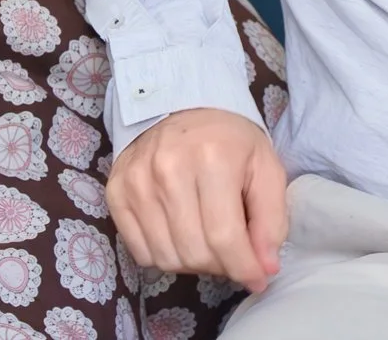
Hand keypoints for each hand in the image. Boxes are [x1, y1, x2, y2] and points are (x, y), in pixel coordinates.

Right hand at [105, 107, 286, 292]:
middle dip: (222, 265)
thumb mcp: (266, 168)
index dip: (243, 267)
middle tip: (236, 256)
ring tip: (210, 244)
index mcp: (213, 159)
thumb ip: (272, 218)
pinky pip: (140, 252)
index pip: (224, 236)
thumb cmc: (231, 141)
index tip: (258, 279)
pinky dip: (166, 256)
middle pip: (194, 252)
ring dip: (194, 263)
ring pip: (166, 258)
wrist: (182, 107)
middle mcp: (168, 170)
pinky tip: (183, 235)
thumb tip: (266, 267)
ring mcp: (136, 182)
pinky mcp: (115, 193)